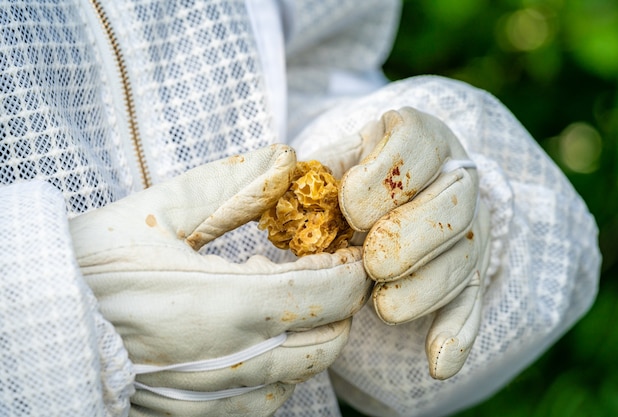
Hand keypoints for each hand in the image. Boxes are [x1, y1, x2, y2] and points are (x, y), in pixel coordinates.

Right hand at [69, 144, 370, 415]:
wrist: (36, 319)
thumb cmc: (89, 263)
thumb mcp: (158, 211)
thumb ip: (230, 184)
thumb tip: (286, 158)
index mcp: (222, 304)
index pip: (324, 295)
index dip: (349, 273)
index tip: (347, 251)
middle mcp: (227, 361)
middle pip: (325, 344)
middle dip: (341, 306)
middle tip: (327, 273)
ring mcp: (211, 397)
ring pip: (299, 377)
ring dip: (312, 337)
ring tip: (293, 303)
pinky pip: (263, 404)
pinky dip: (279, 372)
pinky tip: (260, 342)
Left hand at [311, 108, 490, 378]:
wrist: (391, 194)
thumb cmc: (350, 178)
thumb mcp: (331, 163)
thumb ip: (315, 176)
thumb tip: (282, 197)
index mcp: (417, 137)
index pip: (415, 141)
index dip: (383, 178)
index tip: (349, 208)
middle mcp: (454, 176)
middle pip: (456, 199)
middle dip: (411, 236)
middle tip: (372, 263)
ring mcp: (470, 225)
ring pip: (466, 254)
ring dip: (426, 287)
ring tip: (384, 308)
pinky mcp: (470, 269)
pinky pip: (472, 299)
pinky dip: (457, 333)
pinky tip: (438, 363)